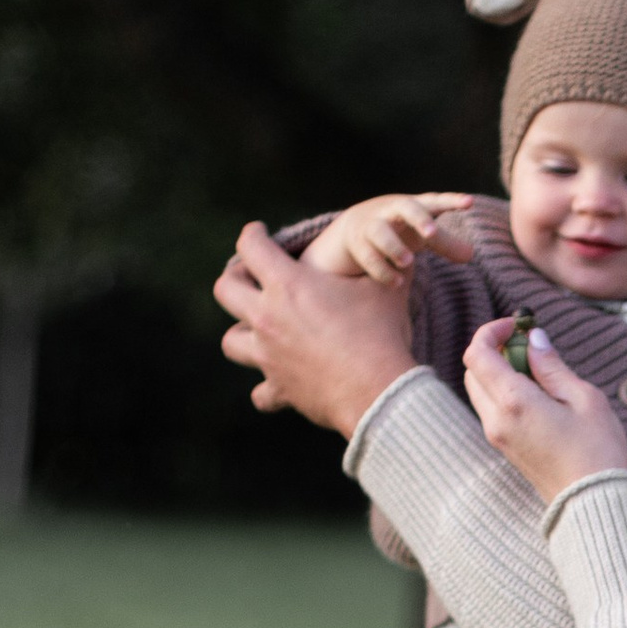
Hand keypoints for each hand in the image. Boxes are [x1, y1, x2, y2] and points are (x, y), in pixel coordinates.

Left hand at [217, 221, 415, 432]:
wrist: (380, 391)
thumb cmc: (382, 336)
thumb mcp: (385, 291)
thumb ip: (382, 266)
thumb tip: (401, 251)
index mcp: (289, 285)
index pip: (251, 246)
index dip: (253, 234)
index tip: (260, 233)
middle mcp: (268, 318)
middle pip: (225, 290)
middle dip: (235, 279)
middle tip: (250, 279)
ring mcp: (269, 356)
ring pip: (231, 341)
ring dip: (242, 334)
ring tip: (259, 333)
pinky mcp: (281, 389)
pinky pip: (261, 394)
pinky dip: (269, 389)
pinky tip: (281, 384)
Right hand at [310, 192, 476, 285]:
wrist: (354, 228)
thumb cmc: (400, 229)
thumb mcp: (423, 235)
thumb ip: (446, 243)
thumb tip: (470, 255)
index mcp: (413, 206)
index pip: (435, 201)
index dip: (452, 201)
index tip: (469, 203)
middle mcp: (392, 211)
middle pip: (406, 207)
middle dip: (419, 218)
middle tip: (431, 234)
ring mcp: (372, 226)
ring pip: (380, 232)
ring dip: (394, 247)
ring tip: (408, 262)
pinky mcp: (357, 244)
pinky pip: (368, 256)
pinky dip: (382, 271)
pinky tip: (397, 283)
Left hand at [462, 318, 626, 495]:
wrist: (594, 503)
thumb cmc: (598, 450)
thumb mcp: (584, 398)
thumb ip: (552, 365)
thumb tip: (533, 338)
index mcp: (514, 402)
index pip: (477, 353)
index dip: (491, 331)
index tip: (517, 325)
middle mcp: (496, 420)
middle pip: (473, 370)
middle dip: (495, 350)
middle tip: (530, 346)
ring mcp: (497, 436)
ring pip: (480, 390)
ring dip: (500, 372)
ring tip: (540, 373)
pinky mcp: (505, 448)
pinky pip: (492, 410)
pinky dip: (505, 393)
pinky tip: (540, 396)